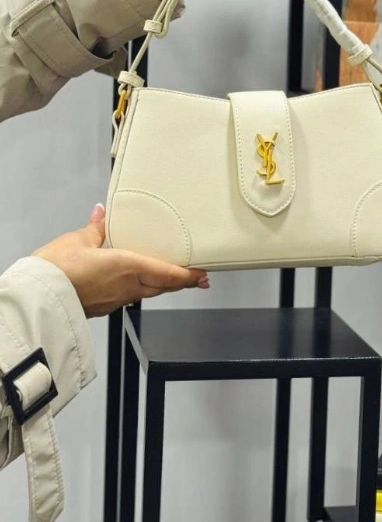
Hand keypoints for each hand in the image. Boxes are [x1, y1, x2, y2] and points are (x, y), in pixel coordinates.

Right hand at [33, 205, 209, 317]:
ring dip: (161, 287)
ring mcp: (116, 300)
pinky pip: (128, 298)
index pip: (168, 273)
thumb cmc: (57, 270)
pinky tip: (134, 286)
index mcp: (129, 266)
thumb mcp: (78, 240)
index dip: (188, 275)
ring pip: (146, 293)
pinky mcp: (103, 308)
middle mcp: (128, 286)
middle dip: (181, 282)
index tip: (202, 274)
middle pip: (162, 286)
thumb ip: (95, 228)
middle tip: (196, 279)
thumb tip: (102, 213)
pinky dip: (138, 291)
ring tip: (169, 281)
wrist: (39, 299)